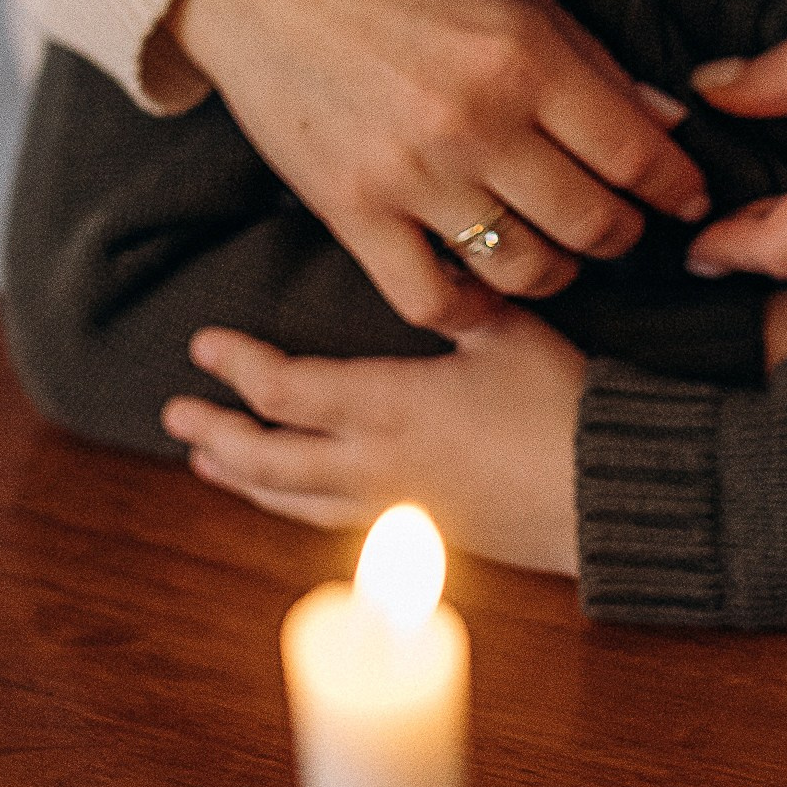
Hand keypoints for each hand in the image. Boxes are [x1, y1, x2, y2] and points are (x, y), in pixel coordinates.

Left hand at [160, 310, 583, 573]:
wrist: (610, 494)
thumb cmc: (565, 406)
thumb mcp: (508, 331)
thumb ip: (457, 295)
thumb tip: (424, 250)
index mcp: (389, 405)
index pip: (285, 389)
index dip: (237, 368)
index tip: (202, 346)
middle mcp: (376, 464)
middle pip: (268, 457)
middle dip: (216, 434)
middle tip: (175, 414)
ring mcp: (393, 509)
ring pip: (293, 498)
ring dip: (242, 478)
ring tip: (207, 461)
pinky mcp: (420, 536)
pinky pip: (331, 522)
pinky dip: (292, 506)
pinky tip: (289, 499)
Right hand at [168, 0, 708, 331]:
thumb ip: (591, 59)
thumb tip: (669, 123)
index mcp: (525, 54)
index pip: (635, 153)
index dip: (677, 187)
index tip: (687, 198)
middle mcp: (477, 121)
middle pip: (592, 224)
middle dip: (623, 234)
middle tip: (620, 226)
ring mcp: (413, 174)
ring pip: (525, 273)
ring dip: (556, 273)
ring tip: (555, 251)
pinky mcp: (353, 213)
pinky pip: (432, 302)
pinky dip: (468, 310)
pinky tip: (480, 286)